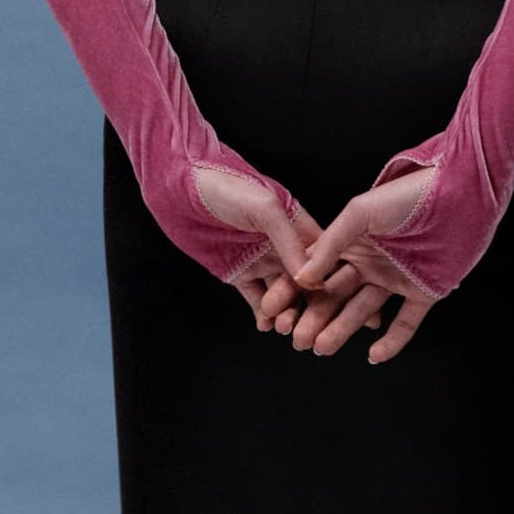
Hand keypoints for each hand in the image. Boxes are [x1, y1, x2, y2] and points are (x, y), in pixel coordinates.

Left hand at [191, 164, 322, 328]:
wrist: (183, 191)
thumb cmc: (227, 187)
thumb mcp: (265, 209)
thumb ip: (289, 241)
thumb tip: (311, 276)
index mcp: (298, 226)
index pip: (321, 259)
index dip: (327, 280)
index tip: (330, 301)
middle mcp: (283, 246)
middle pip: (303, 282)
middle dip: (305, 304)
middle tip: (301, 322)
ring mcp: (262, 261)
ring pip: (281, 294)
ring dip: (285, 313)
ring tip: (282, 325)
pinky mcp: (240, 273)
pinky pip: (256, 297)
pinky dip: (262, 314)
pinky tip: (264, 323)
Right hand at [283, 169, 440, 363]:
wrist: (456, 193)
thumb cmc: (406, 194)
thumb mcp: (360, 213)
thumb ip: (331, 244)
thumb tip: (303, 276)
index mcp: (352, 243)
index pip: (317, 272)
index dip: (294, 291)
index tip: (272, 309)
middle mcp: (371, 264)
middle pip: (336, 296)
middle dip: (315, 317)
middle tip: (297, 339)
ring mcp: (396, 279)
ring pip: (364, 311)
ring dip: (342, 330)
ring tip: (321, 346)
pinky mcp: (424, 292)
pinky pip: (406, 323)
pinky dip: (391, 342)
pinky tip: (373, 355)